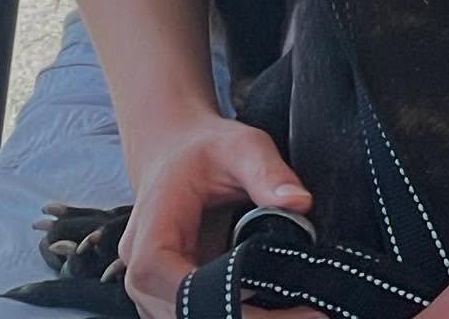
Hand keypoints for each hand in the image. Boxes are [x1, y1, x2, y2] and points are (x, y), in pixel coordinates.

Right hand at [116, 111, 314, 318]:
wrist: (174, 150)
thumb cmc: (204, 149)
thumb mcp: (242, 146)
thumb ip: (268, 172)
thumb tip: (299, 203)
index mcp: (152, 230)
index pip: (178, 287)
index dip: (227, 302)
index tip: (276, 299)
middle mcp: (140, 270)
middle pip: (187, 316)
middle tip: (307, 314)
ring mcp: (150, 291)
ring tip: (297, 312)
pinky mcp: (167, 300)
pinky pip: (198, 318)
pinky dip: (237, 316)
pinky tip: (273, 309)